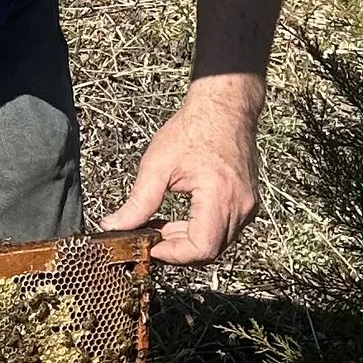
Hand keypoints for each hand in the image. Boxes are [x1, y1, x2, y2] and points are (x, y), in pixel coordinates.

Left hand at [100, 79, 262, 267]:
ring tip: (162, 225)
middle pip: (209, 251)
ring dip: (188, 241)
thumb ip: (137, 202)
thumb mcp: (157, 165)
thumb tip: (114, 226)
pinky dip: (201, 231)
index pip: (201, 249)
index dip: (173, 255)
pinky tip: (181, 218)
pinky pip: (225, 230)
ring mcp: (247, 206)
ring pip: (218, 244)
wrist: (224, 107)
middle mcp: (240, 206)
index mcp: (219, 196)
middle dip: (177, 249)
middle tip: (151, 236)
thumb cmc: (194, 128)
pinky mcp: (247, 202)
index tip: (150, 246)